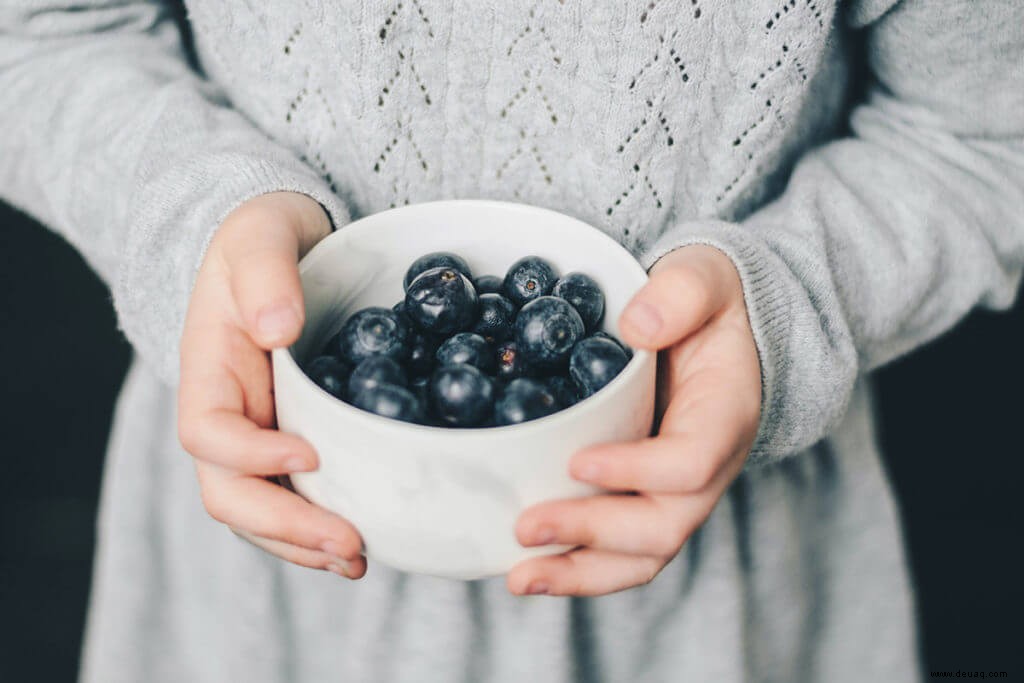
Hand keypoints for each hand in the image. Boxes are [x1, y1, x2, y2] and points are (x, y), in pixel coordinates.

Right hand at [178, 191, 365, 578]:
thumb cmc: (262, 237)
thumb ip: (265, 276)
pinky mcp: (291, 439)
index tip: (310, 453)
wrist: (279, 245)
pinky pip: (294, 496)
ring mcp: (257, 434)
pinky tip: (363, 542)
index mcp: (209, 372)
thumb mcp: (260, 237)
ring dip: (303, 544)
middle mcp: (227, 415)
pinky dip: (320, 527)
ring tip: (359, 559)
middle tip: (348, 544)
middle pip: (231, 493)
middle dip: (285, 526)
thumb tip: (282, 330)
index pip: (206, 433)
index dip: (249, 455)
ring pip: (260, 509)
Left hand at [507, 245, 760, 595]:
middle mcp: (707, 467)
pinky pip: (619, 549)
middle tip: (526, 526)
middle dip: (594, 534)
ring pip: (642, 555)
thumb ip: (681, 292)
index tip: (578, 461)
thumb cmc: (707, 302)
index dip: (638, 471)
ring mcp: (677, 492)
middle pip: (664, 526)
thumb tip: (636, 325)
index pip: (691, 462)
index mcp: (724, 414)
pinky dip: (576, 566)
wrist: (716, 328)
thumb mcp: (704, 276)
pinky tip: (526, 568)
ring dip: (580, 573)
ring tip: (519, 576)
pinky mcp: (645, 499)